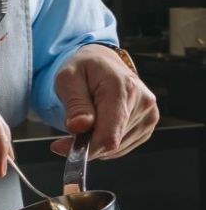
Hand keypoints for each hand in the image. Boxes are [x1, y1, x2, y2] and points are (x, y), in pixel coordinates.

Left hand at [51, 44, 158, 158]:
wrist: (102, 62)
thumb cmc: (84, 68)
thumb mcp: (68, 78)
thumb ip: (75, 103)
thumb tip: (78, 127)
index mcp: (123, 87)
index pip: (108, 135)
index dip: (85, 148)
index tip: (60, 147)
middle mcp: (142, 102)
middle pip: (111, 142)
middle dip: (86, 142)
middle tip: (71, 126)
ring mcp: (149, 114)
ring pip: (116, 148)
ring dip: (95, 141)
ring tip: (86, 118)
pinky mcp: (147, 124)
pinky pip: (122, 147)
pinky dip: (106, 141)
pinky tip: (99, 122)